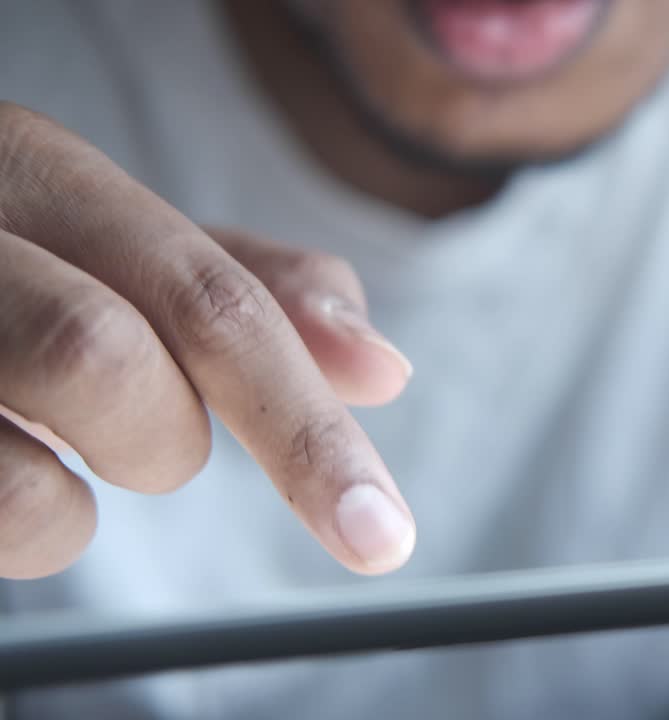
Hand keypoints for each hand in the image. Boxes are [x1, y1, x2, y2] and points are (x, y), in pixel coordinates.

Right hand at [0, 102, 415, 578]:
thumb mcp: (110, 244)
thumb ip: (245, 293)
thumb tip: (383, 369)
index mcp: (38, 171)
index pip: (215, 302)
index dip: (309, 429)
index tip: (382, 534)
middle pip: (116, 362)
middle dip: (163, 439)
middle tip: (137, 430)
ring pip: (29, 455)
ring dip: (80, 493)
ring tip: (51, 447)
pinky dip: (23, 527)